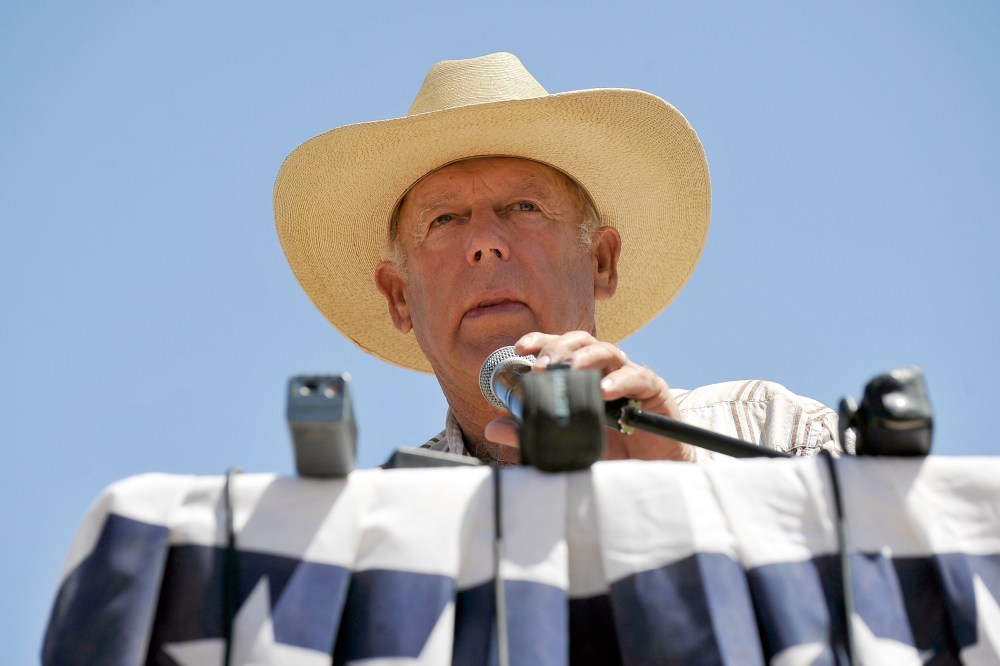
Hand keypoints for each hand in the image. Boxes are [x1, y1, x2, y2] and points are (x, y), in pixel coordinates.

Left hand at [483, 331, 694, 461]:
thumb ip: (531, 433)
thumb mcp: (564, 442)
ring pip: (607, 351)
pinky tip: (604, 389)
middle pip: (581, 342)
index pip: (559, 348)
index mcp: (582, 375)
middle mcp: (604, 369)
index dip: (540, 341)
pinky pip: (637, 376)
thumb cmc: (608, 451)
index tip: (519, 348)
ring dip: (584, 357)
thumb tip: (492, 427)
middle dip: (558, 348)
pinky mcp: (653, 391)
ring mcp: (629, 377)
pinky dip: (620, 380)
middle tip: (540, 367)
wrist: (650, 472)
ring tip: (567, 370)